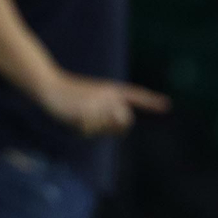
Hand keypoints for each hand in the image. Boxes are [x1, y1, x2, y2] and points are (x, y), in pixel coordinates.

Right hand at [38, 71, 169, 136]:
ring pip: (107, 128)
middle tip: (95, 123)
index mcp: (112, 90)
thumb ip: (111, 112)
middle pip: (126, 121)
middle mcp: (110, 94)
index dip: (151, 102)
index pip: (136, 96)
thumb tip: (124, 126)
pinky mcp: (87, 111)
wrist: (51, 87)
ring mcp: (99, 102)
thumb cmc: (73, 98)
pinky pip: (91, 130)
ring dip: (95, 129)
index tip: (167, 105)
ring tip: (82, 116)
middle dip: (114, 128)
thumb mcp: (94, 101)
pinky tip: (74, 118)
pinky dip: (82, 129)